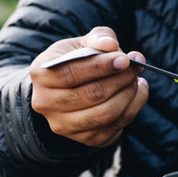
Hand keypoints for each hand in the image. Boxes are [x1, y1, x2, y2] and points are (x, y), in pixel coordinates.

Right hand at [29, 27, 148, 147]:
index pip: (70, 73)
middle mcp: (46, 103)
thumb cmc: (75, 61)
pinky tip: (136, 93)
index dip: (100, 66)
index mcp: (41, 74)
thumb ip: (98, 38)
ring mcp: (63, 125)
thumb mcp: (82, 43)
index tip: (124, 59)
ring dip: (128, 95)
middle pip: (91, 95)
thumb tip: (111, 44)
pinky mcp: (83, 138)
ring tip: (136, 79)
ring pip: (104, 115)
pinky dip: (132, 109)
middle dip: (120, 79)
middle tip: (135, 67)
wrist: (63, 89)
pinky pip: (114, 128)